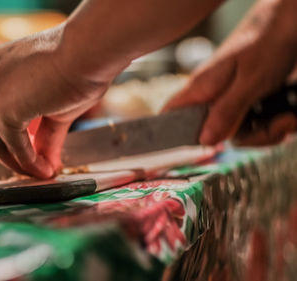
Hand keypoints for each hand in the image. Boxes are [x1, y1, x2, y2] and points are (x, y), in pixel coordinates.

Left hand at [0, 26, 110, 177]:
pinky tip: (47, 169)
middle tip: (33, 168)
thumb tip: (47, 161)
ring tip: (43, 173)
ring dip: (19, 163)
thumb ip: (46, 133)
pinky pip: (14, 146)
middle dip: (11, 153)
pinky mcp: (4, 112)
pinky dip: (29, 162)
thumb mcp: (55, 103)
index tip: (29, 151)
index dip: (9, 134)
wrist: (89, 51)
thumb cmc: (80, 66)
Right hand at [164, 0, 296, 145]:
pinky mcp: (249, 99)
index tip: (195, 153)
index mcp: (201, 89)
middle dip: (249, 138)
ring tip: (287, 119)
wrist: (291, 20)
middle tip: (273, 128)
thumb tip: (205, 140)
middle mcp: (213, 96)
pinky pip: (256, 124)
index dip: (173, 137)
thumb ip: (226, 111)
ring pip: (240, 132)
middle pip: (216, 134)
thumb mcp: (249, 80)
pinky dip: (275, 124)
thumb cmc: (266, 39)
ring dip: (268, 132)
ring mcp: (232, 98)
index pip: (171, 116)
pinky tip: (287, 115)